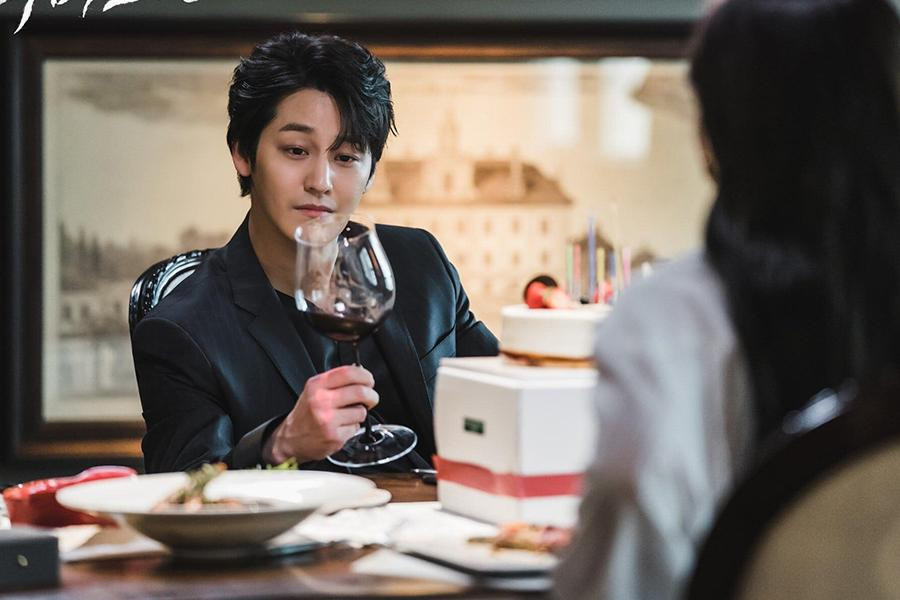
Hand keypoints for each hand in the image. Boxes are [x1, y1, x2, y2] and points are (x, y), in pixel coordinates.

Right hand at [263, 365, 377, 463]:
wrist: (290, 440)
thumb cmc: (306, 414)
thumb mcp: (314, 390)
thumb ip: (335, 381)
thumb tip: (361, 373)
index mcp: (317, 385)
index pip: (349, 373)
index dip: (365, 375)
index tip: (369, 380)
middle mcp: (321, 401)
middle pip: (360, 392)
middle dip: (371, 396)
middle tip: (370, 398)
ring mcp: (328, 420)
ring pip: (361, 411)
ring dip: (360, 414)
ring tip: (347, 415)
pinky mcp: (335, 436)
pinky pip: (356, 428)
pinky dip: (353, 427)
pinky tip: (341, 427)